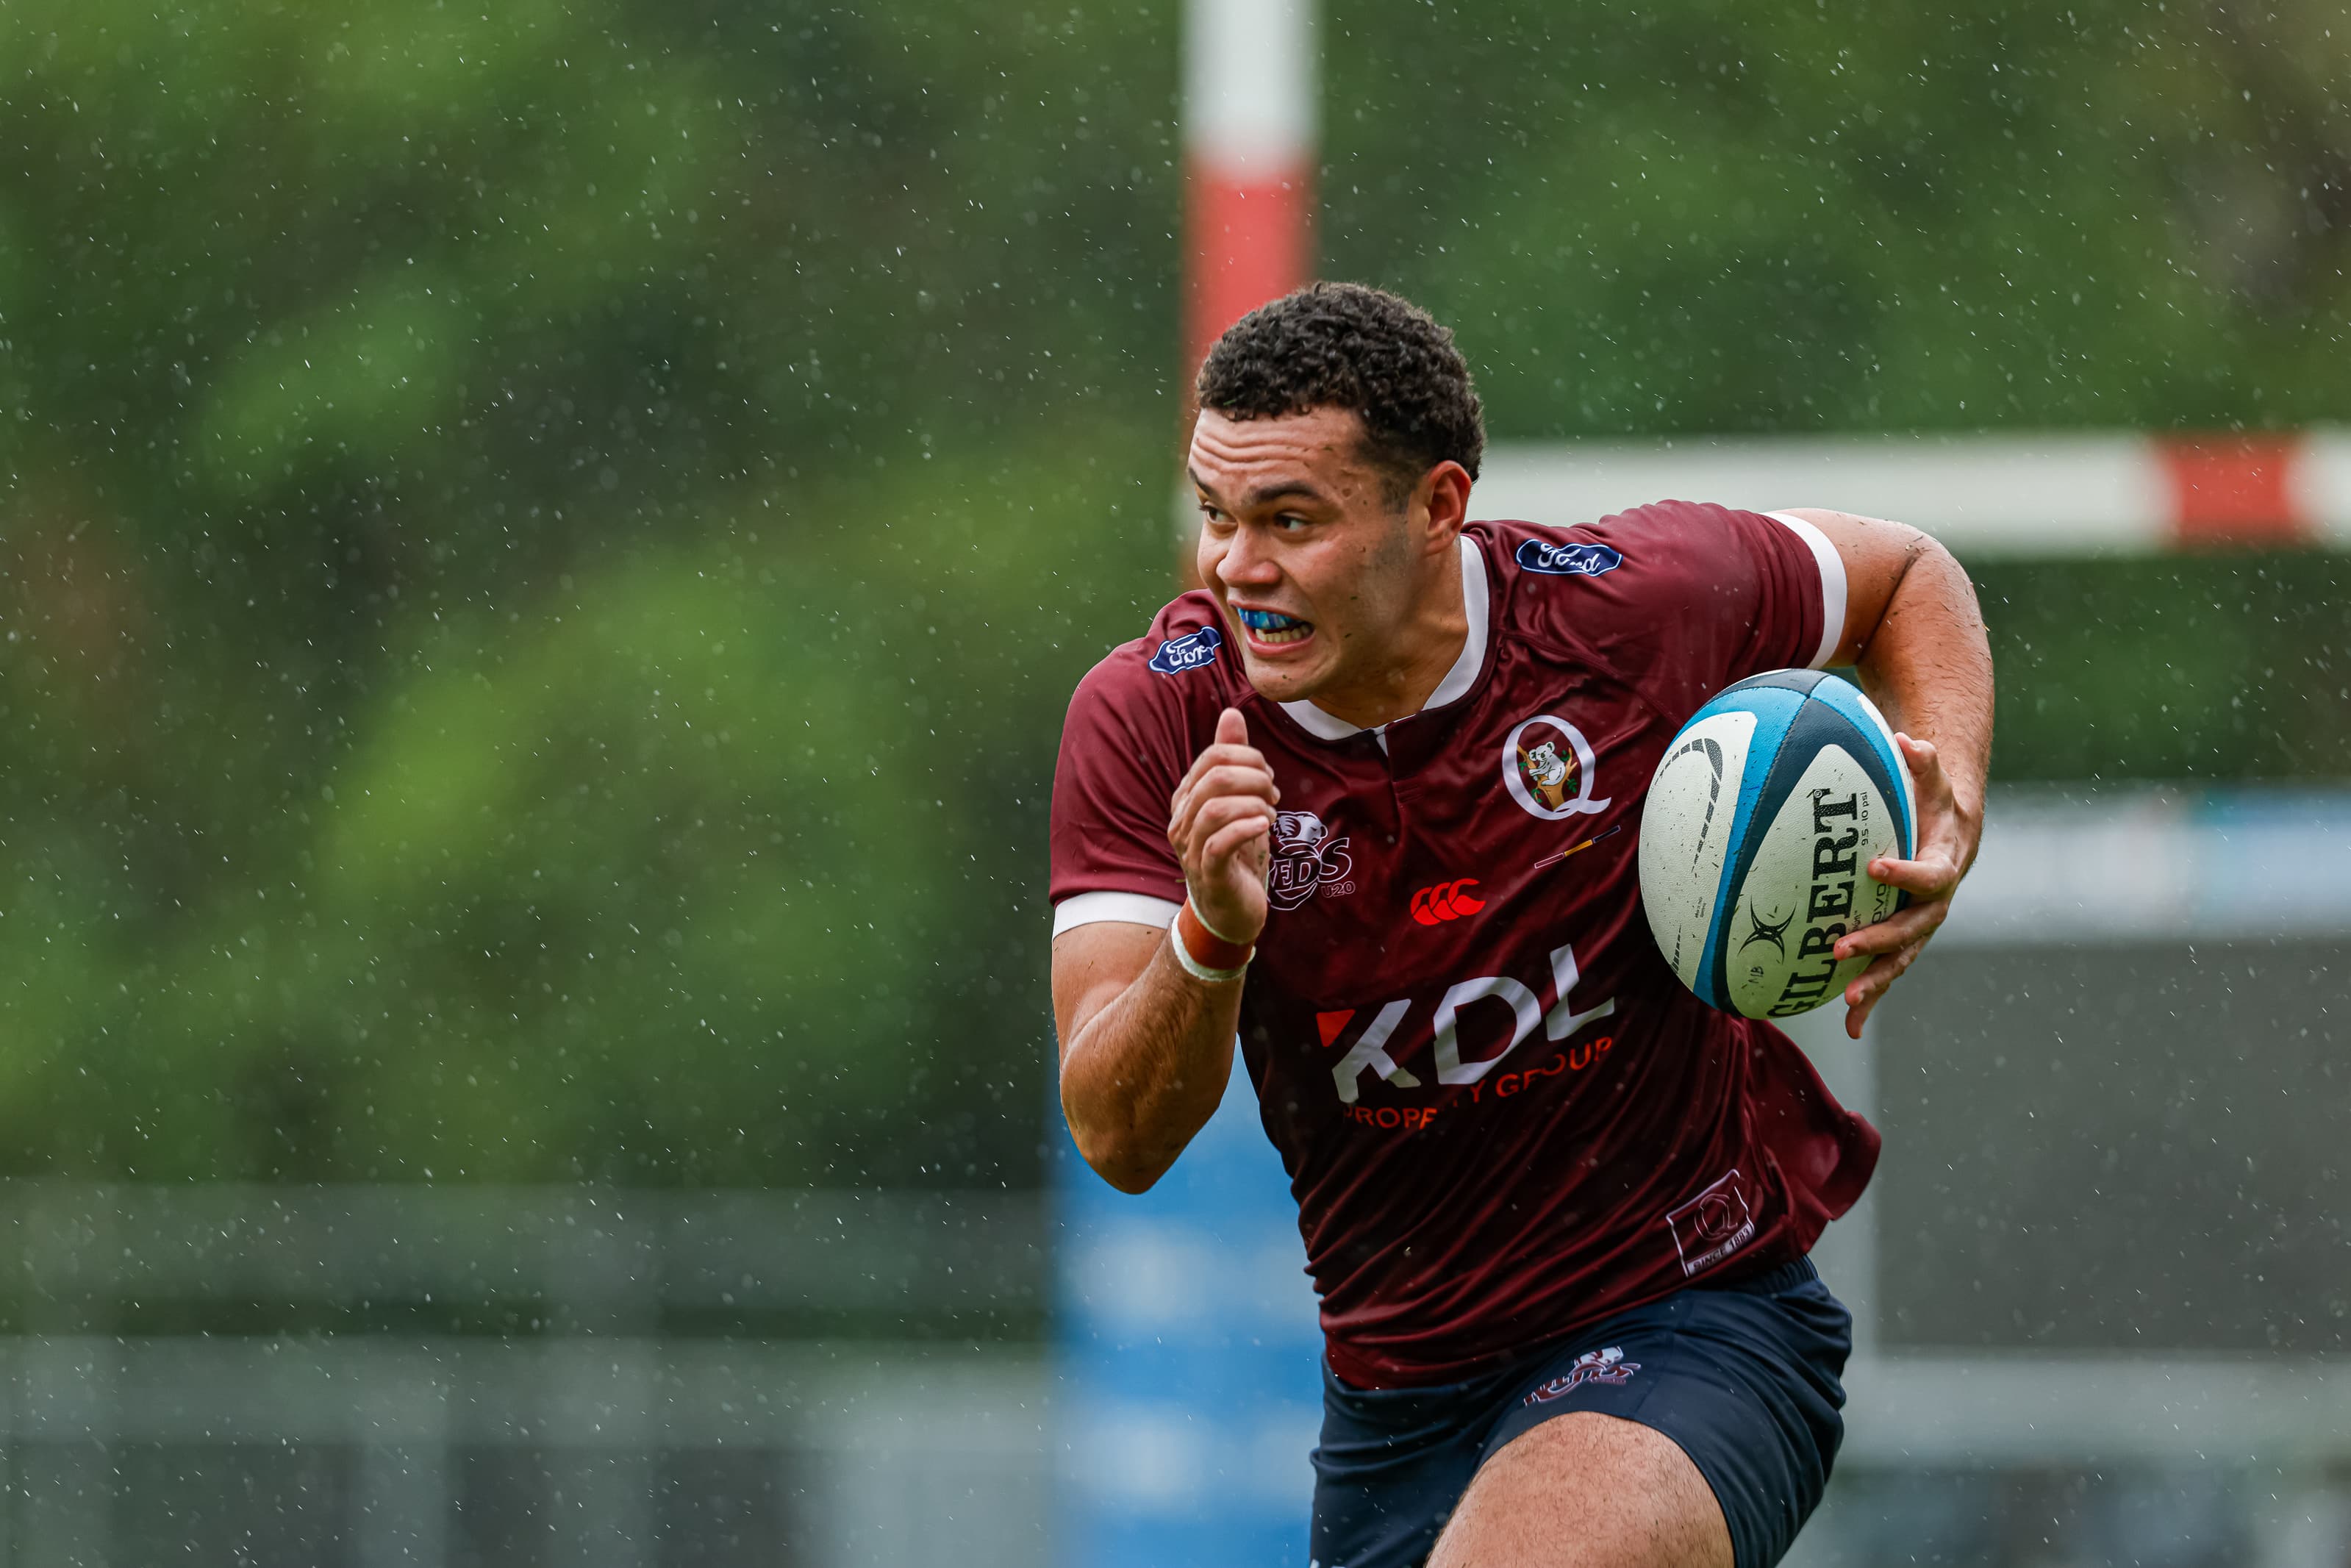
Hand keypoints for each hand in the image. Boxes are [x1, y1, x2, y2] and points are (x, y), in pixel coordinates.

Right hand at [1167, 707, 1276, 944]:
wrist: (1232, 911)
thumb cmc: (1236, 853)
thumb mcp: (1239, 801)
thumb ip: (1233, 759)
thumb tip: (1231, 712)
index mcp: (1186, 797)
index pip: (1213, 756)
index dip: (1249, 758)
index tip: (1269, 778)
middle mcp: (1181, 820)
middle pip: (1215, 777)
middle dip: (1255, 777)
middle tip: (1274, 794)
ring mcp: (1191, 848)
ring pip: (1215, 808)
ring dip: (1254, 804)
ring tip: (1271, 814)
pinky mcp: (1208, 873)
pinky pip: (1220, 843)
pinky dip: (1247, 828)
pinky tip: (1265, 826)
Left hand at [1832, 733, 1978, 1039]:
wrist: (1953, 839)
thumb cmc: (1935, 806)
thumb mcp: (1934, 783)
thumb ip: (1924, 762)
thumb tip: (1907, 737)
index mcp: (1941, 868)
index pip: (1928, 875)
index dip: (1905, 873)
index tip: (1875, 866)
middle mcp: (1933, 907)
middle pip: (1910, 931)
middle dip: (1878, 941)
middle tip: (1841, 946)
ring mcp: (1918, 929)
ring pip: (1899, 962)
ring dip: (1874, 983)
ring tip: (1845, 1002)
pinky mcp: (1902, 944)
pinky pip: (1887, 975)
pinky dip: (1871, 1001)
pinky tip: (1850, 1029)